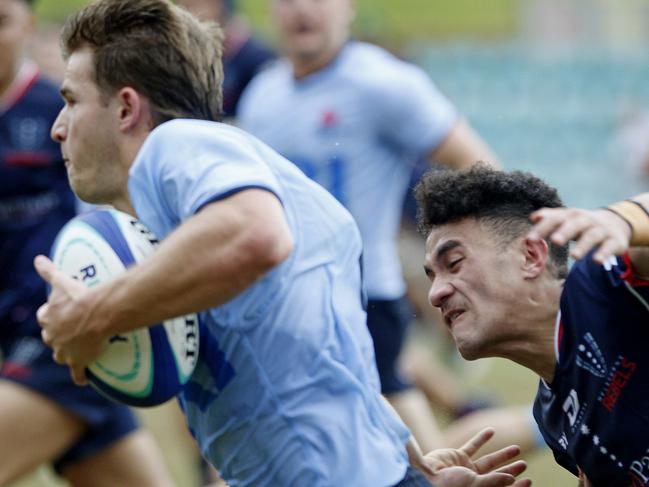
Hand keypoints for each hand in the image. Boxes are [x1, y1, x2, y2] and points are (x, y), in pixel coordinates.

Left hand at [34, 255, 106, 384]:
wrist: (98, 313)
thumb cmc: (79, 297)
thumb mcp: (62, 282)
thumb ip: (48, 271)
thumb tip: (38, 258)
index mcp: (48, 318)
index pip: (45, 318)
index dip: (51, 316)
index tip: (58, 314)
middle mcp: (53, 337)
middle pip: (51, 338)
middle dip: (58, 336)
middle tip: (71, 332)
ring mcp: (65, 351)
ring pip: (61, 356)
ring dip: (66, 354)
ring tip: (76, 353)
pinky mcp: (78, 361)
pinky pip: (78, 373)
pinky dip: (81, 377)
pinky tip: (84, 379)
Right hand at [423, 428, 531, 486]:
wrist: (425, 474)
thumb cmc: (449, 484)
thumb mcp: (474, 484)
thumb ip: (493, 480)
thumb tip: (512, 479)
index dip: (516, 485)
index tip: (529, 479)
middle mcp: (475, 480)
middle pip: (498, 474)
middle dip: (511, 469)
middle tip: (524, 463)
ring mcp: (466, 468)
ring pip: (488, 460)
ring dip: (502, 455)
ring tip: (516, 449)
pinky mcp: (457, 456)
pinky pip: (472, 446)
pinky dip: (481, 438)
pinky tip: (491, 431)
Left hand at [528, 207, 630, 263]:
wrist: (616, 222)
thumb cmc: (582, 223)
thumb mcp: (568, 219)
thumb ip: (551, 218)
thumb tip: (533, 217)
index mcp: (572, 215)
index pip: (555, 219)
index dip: (543, 228)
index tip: (530, 239)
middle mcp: (587, 220)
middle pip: (575, 225)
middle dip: (565, 232)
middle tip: (555, 241)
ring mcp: (602, 230)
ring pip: (592, 236)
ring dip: (583, 245)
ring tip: (573, 256)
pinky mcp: (614, 241)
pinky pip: (609, 247)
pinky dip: (604, 253)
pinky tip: (596, 261)